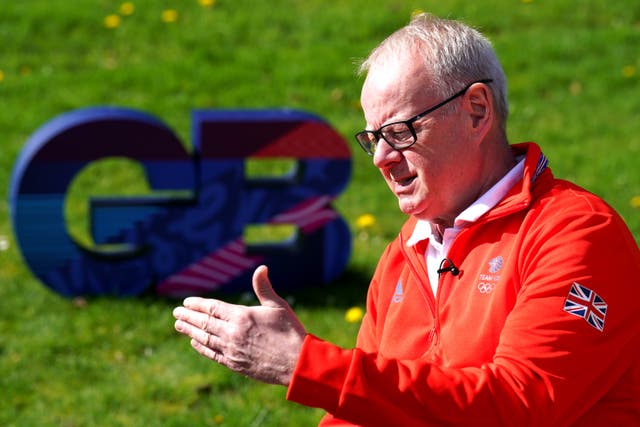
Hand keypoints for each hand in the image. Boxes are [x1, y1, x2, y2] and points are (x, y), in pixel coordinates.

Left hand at [172, 265, 305, 385]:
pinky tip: (194, 343)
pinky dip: (201, 347)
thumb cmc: (290, 332)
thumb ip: (264, 287)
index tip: (186, 302)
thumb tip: (261, 267)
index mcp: (242, 316)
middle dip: (188, 316)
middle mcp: (232, 333)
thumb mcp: (278, 306)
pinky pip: (212, 354)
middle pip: (204, 323)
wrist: (296, 363)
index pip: (212, 308)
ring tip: (179, 325)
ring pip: (205, 338)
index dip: (198, 304)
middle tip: (176, 312)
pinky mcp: (234, 364)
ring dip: (190, 331)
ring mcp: (232, 350)